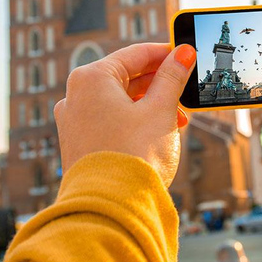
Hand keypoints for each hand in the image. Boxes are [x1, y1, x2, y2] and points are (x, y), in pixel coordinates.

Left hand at [54, 43, 195, 186]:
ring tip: (178, 119)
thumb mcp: (161, 110)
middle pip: (126, 77)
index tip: (187, 56)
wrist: (111, 208)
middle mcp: (76, 96)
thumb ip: (173, 77)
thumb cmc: (133, 155)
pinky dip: (135, 120)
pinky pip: (111, 120)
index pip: (135, 54)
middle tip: (186, 90)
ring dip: (151, 104)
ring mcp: (75, 121)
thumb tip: (183, 53)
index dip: (166, 54)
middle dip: (160, 84)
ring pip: (120, 100)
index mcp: (91, 78)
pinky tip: (158, 132)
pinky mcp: (80, 143)